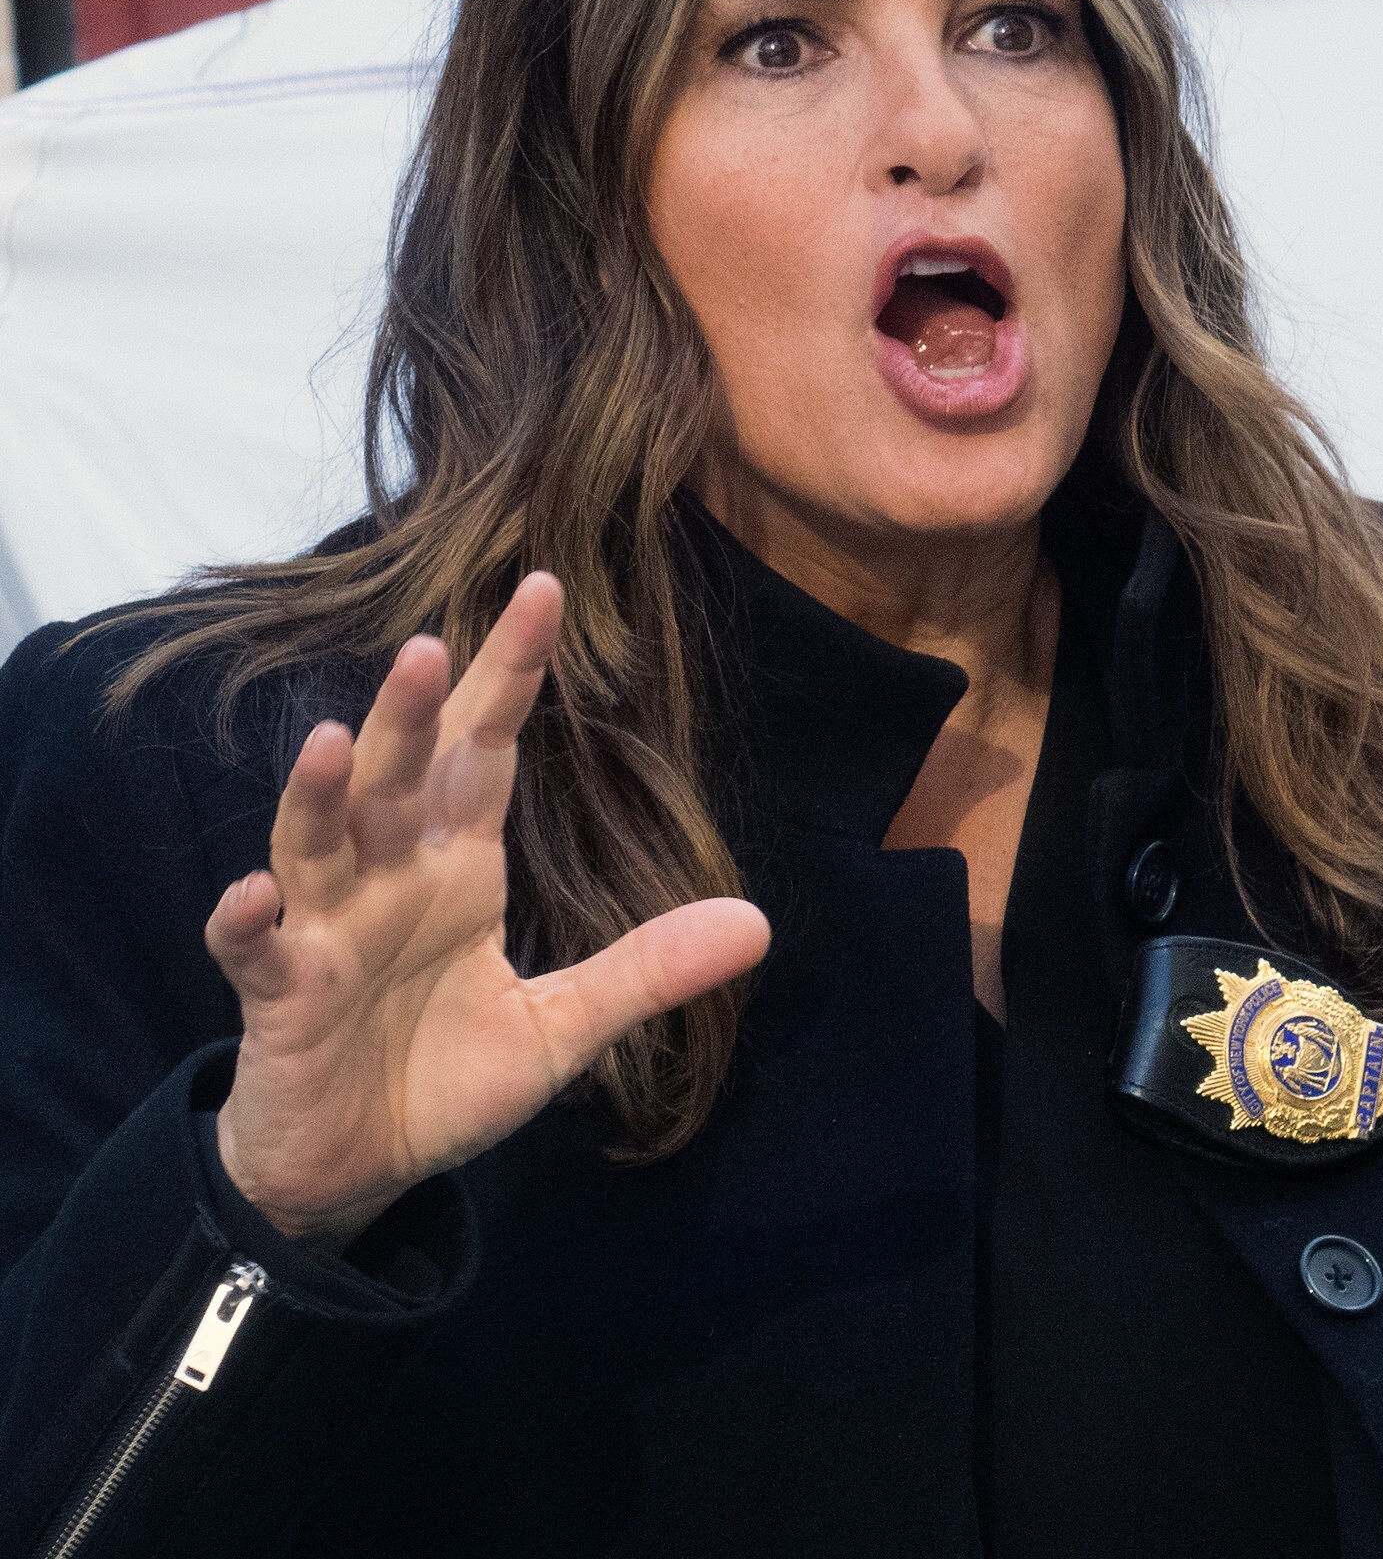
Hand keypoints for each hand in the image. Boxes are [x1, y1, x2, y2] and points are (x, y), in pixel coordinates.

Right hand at [206, 574, 769, 1241]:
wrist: (355, 1167)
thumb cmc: (443, 1077)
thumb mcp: (560, 1027)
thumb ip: (646, 970)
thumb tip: (759, 923)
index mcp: (459, 866)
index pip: (488, 748)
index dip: (511, 673)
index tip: (543, 590)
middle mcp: (389, 876)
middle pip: (400, 775)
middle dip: (414, 714)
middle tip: (434, 645)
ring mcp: (326, 927)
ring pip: (318, 840)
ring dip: (322, 792)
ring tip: (336, 738)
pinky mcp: (279, 994)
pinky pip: (256, 949)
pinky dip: (247, 921)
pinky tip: (256, 895)